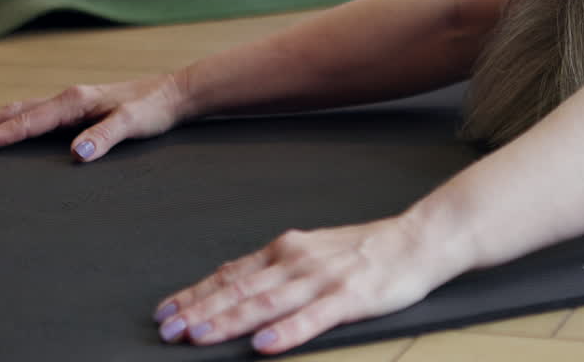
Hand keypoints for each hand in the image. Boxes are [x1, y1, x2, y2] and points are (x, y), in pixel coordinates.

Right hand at [0, 74, 187, 160]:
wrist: (176, 93)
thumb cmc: (156, 108)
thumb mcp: (135, 124)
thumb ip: (106, 137)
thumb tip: (77, 154)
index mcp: (75, 101)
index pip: (28, 121)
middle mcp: (69, 98)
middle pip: (16, 111)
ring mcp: (74, 102)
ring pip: (25, 109)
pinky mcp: (80, 107)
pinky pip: (38, 113)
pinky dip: (16, 120)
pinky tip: (13, 129)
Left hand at [153, 217, 450, 354]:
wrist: (418, 239)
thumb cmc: (366, 249)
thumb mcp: (312, 249)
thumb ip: (272, 266)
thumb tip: (227, 278)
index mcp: (287, 250)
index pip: (231, 274)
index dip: (196, 293)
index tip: (165, 310)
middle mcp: (299, 261)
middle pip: (240, 289)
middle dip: (200, 310)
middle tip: (167, 329)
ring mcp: (323, 279)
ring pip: (267, 303)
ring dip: (230, 320)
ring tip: (200, 336)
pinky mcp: (351, 297)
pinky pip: (314, 318)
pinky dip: (287, 331)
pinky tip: (265, 344)